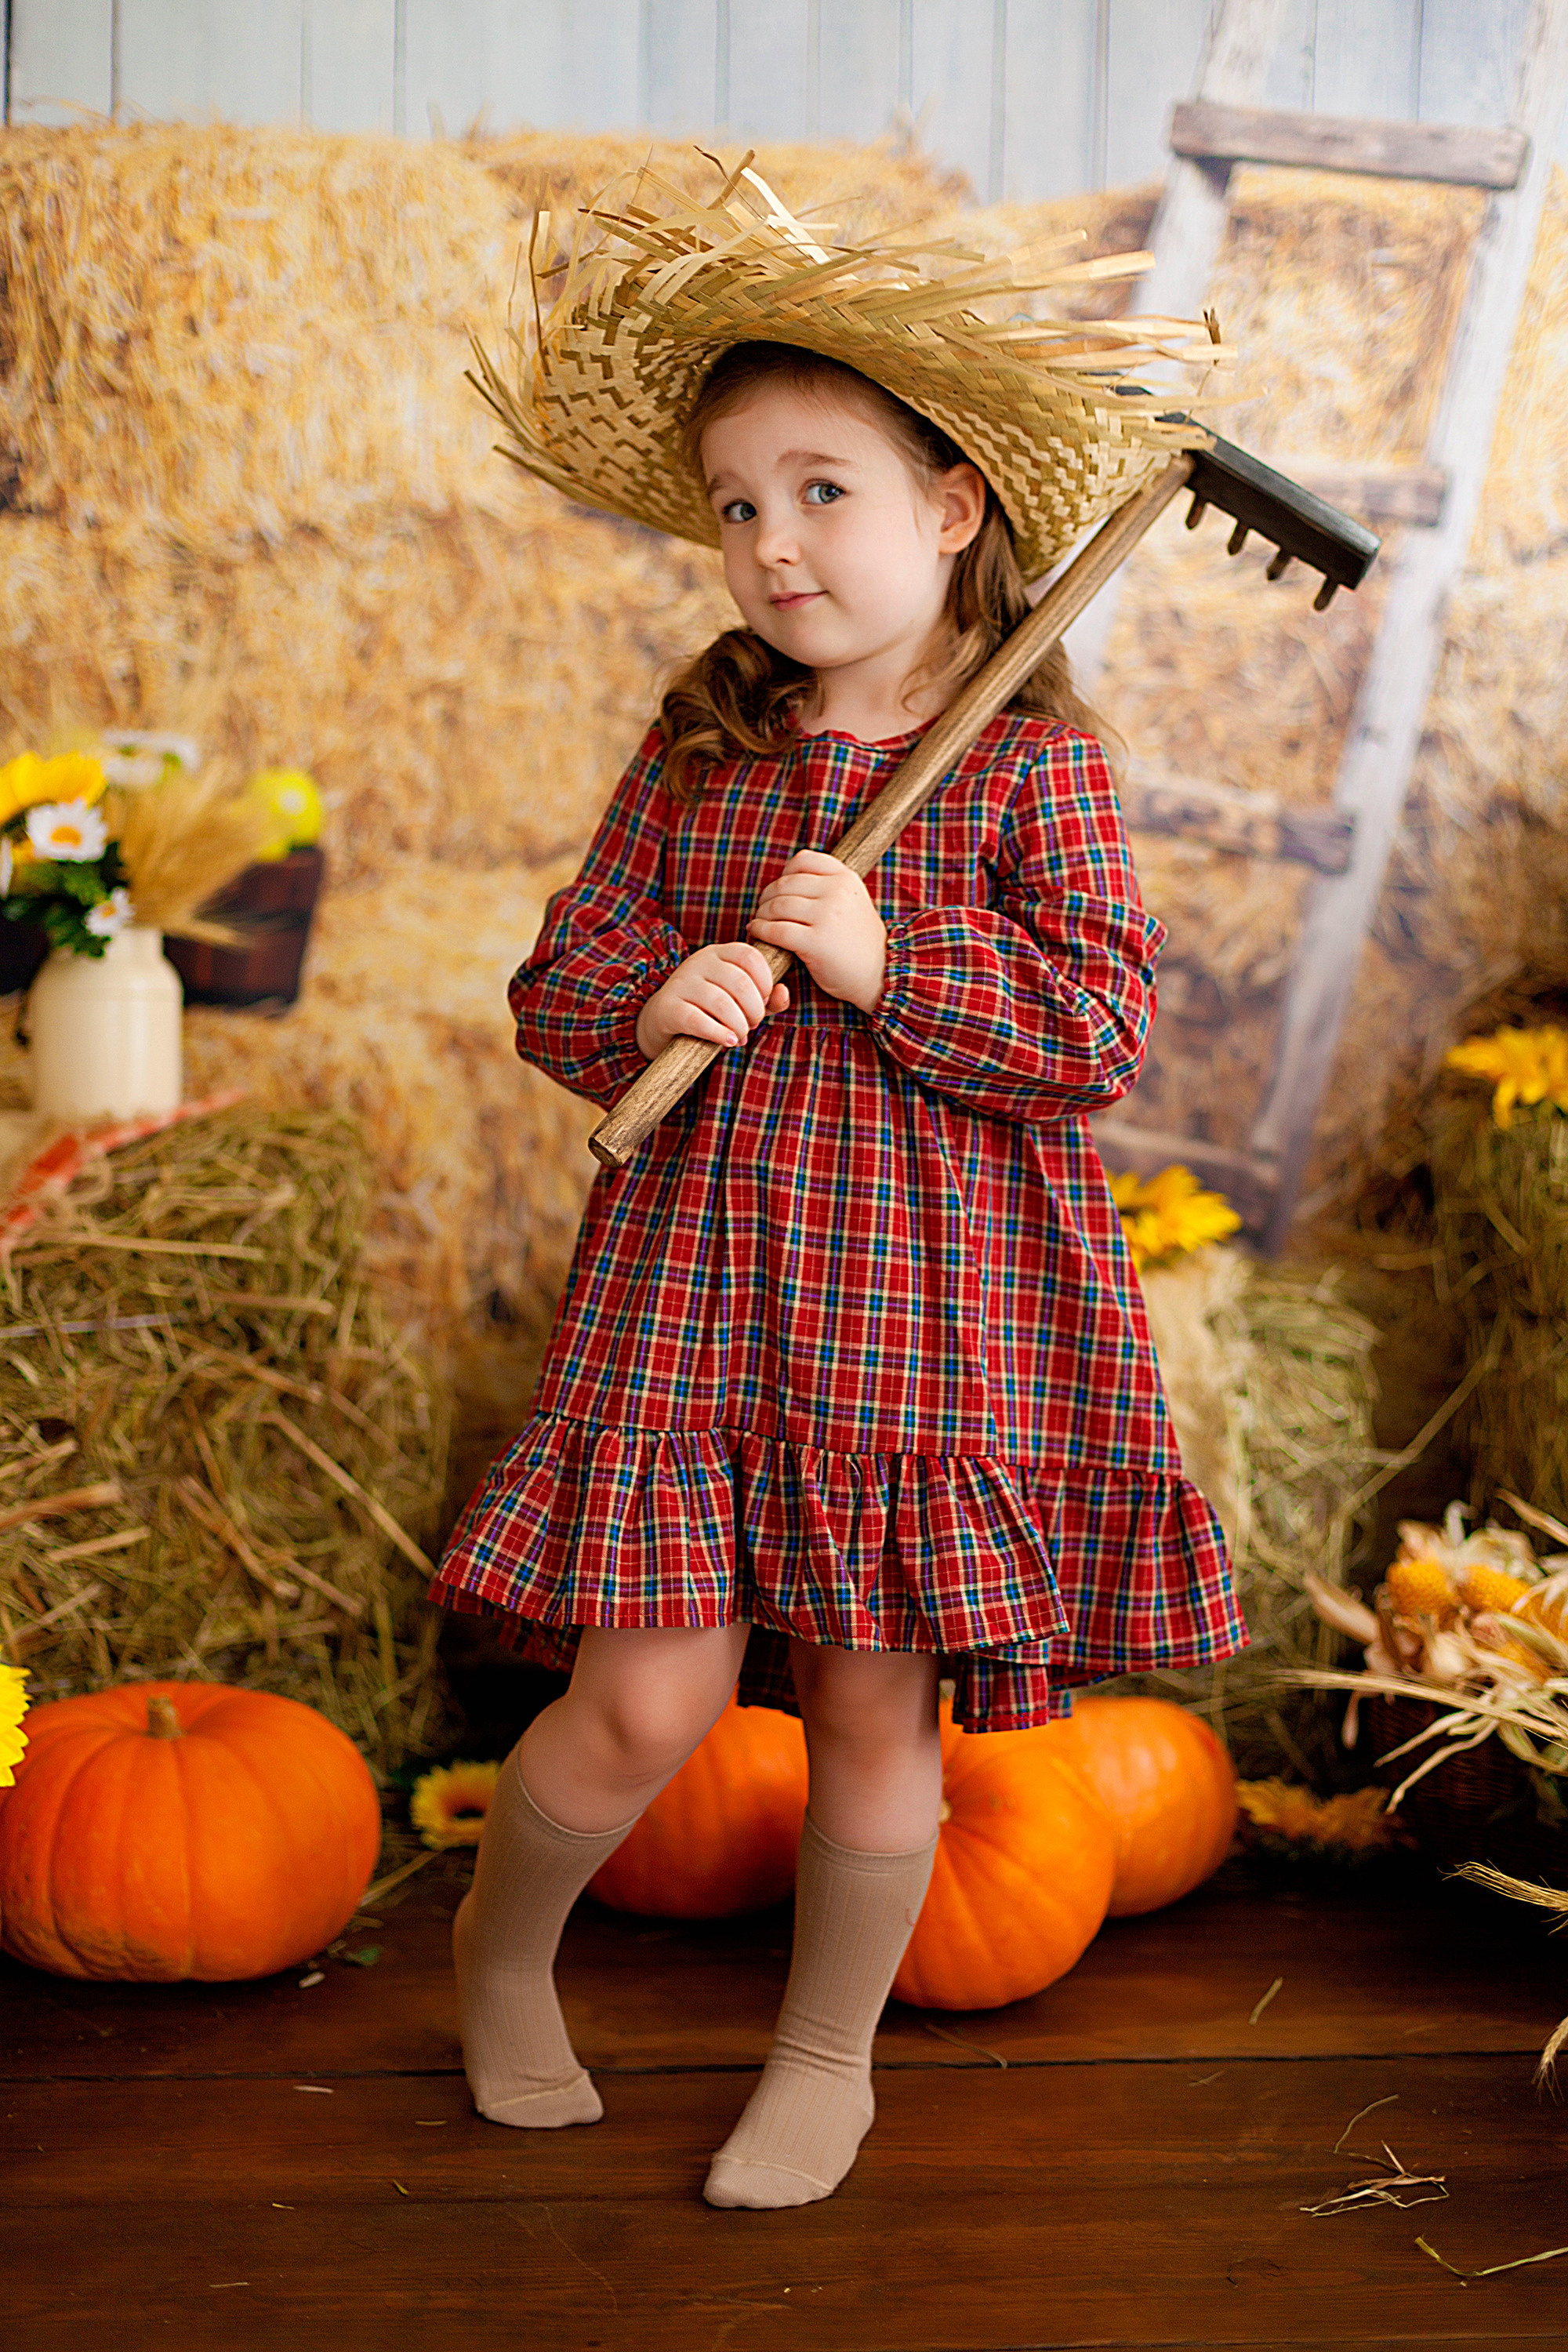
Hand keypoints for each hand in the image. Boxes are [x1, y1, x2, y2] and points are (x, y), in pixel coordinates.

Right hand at [636, 941, 789, 1060]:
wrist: (665, 1019)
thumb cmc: (711, 1008)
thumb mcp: (741, 1000)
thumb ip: (767, 998)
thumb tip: (783, 992)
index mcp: (719, 953)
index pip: (750, 956)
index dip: (765, 982)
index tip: (764, 1002)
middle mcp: (699, 962)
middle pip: (739, 983)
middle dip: (754, 1010)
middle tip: (752, 1024)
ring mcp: (681, 982)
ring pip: (721, 1003)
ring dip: (739, 1025)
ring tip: (740, 1036)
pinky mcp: (669, 1006)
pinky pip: (698, 1020)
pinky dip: (719, 1034)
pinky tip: (729, 1041)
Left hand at [747, 850, 885, 1013]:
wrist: (879, 974)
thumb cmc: (857, 940)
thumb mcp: (852, 901)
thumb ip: (826, 885)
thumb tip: (784, 877)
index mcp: (846, 878)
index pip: (802, 861)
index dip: (783, 874)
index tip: (780, 891)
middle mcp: (837, 892)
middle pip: (784, 884)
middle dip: (767, 898)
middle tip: (762, 911)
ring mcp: (827, 916)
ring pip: (777, 906)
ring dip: (761, 915)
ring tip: (759, 923)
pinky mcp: (816, 942)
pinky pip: (776, 931)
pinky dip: (760, 931)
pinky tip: (758, 933)